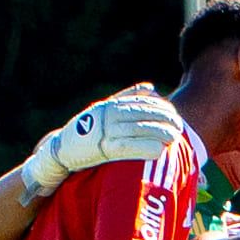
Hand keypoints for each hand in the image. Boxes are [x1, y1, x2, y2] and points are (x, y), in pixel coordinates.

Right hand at [19, 84, 179, 197]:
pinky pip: (126, 147)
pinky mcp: (100, 148)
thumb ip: (126, 97)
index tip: (174, 113)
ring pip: (137, 129)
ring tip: (174, 138)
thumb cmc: (86, 132)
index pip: (141, 101)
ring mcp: (103, 131)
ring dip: (158, 133)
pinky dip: (143, 148)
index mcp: (110, 105)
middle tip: (179, 126)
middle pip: (142, 114)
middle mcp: (107, 115)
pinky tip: (159, 151)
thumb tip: (151, 88)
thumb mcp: (104, 110)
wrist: (60, 151)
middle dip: (163, 119)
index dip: (160, 106)